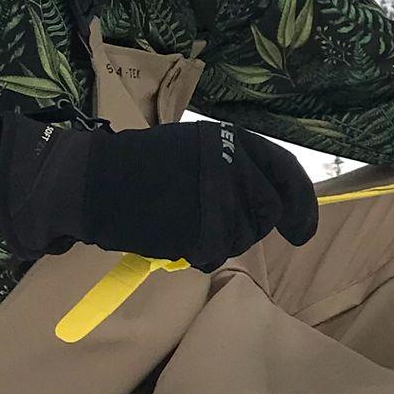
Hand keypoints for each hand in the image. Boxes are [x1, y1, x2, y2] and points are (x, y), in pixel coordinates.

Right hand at [0, 112, 319, 271]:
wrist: (90, 182)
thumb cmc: (142, 168)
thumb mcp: (196, 150)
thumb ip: (237, 169)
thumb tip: (280, 203)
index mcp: (231, 140)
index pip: (287, 173)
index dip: (302, 206)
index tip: (301, 233)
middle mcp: (231, 165)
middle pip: (268, 212)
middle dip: (251, 225)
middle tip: (215, 223)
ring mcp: (218, 199)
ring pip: (243, 237)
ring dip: (221, 240)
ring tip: (185, 222)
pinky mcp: (200, 229)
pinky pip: (215, 254)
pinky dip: (199, 253)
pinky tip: (175, 236)